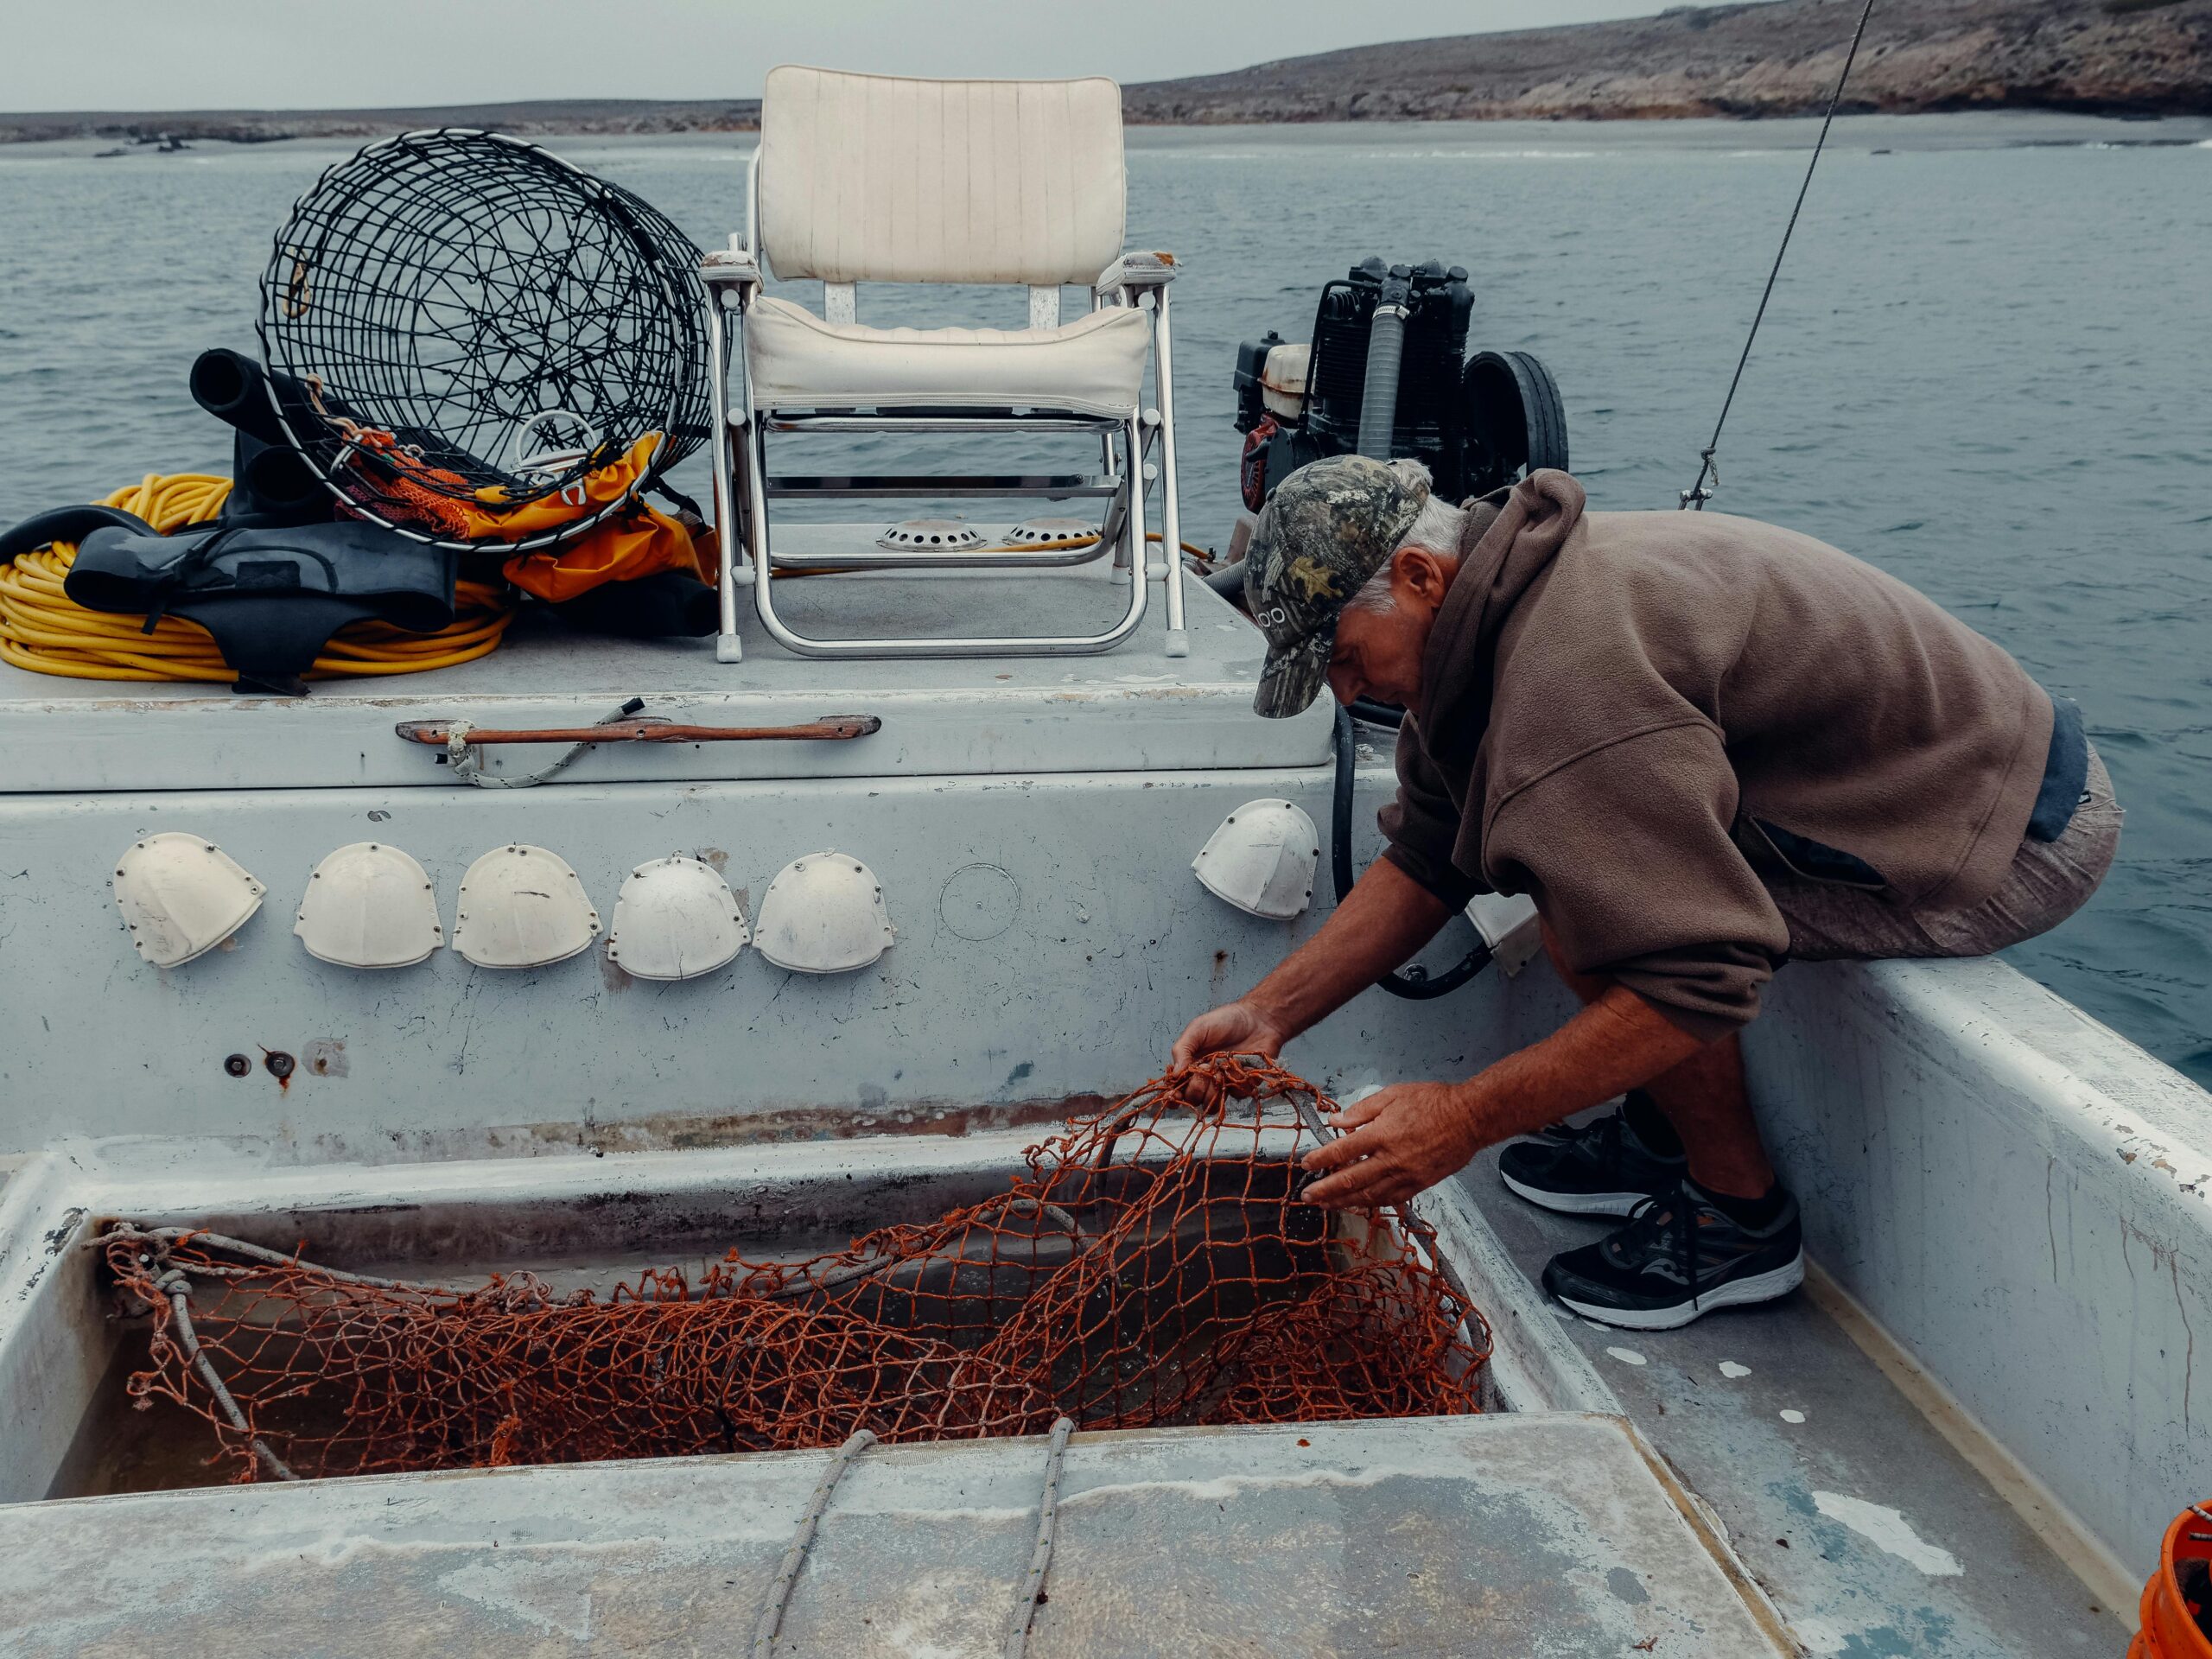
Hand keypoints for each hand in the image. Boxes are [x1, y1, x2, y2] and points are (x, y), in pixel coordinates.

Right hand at [1169, 1000, 1288, 1105]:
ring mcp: (1225, 1083)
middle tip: (1204, 1071)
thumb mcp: (1197, 1029)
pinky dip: (1236, 1081)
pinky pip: (1237, 1095)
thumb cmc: (1225, 1020)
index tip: (1174, 1095)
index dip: (1173, 1096)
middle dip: (1196, 1089)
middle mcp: (1206, 1077)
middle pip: (1194, 1099)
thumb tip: (1174, 1075)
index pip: (1177, 1088)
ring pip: (1213, 1103)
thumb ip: (1182, 1050)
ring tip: (1220, 1070)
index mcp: (1191, 1065)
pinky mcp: (1244, 1084)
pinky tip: (1239, 1065)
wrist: (1257, 1018)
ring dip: (1214, 1090)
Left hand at [1300, 1080, 1486, 1209]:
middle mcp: (1392, 1159)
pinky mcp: (1420, 1184)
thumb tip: (1337, 1121)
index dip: (1321, 1159)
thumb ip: (1362, 1110)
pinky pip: (1391, 1199)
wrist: (1470, 1117)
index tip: (1306, 1163)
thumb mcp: (1393, 1094)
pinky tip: (1359, 1203)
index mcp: (1382, 1134)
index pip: (1342, 1151)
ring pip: (1369, 1195)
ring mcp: (1407, 1175)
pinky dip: (1372, 1203)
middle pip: (1351, 1179)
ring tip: (1327, 1205)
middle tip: (1307, 1196)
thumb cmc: (1433, 1101)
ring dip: (1344, 1201)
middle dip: (1325, 1190)